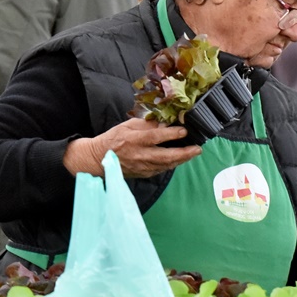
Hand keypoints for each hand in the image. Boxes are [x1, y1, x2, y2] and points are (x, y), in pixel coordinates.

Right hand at [63, 118, 201, 177]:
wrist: (98, 159)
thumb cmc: (114, 139)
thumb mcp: (127, 126)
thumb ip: (146, 124)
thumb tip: (165, 122)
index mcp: (134, 140)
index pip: (155, 137)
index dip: (171, 134)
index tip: (184, 131)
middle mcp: (139, 155)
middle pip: (165, 156)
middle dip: (184, 153)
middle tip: (197, 149)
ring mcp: (142, 167)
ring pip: (166, 165)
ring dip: (182, 159)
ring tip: (194, 153)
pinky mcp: (144, 174)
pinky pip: (162, 169)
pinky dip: (173, 164)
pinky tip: (181, 159)